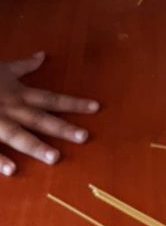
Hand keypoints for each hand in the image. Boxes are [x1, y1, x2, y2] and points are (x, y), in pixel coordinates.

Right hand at [0, 52, 98, 175]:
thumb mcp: (4, 68)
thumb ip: (24, 66)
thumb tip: (42, 55)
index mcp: (19, 94)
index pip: (51, 99)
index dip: (73, 103)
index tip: (96, 108)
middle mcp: (12, 108)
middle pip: (40, 119)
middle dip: (62, 128)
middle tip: (85, 137)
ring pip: (18, 135)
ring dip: (36, 146)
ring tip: (55, 158)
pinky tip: (12, 170)